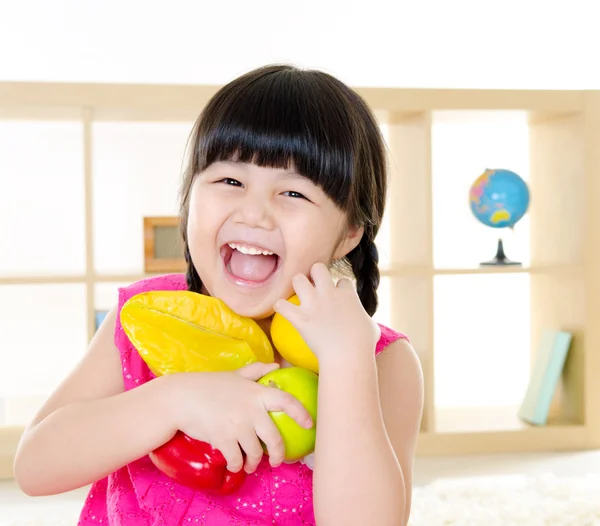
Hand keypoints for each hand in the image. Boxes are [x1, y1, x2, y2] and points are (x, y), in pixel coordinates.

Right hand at [167, 362, 312, 473]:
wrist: (181, 398)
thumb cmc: (209, 385)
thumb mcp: (234, 375)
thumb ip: (256, 371)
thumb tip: (275, 365)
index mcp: (256, 392)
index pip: (286, 401)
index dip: (300, 413)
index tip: (309, 424)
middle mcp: (251, 410)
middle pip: (274, 438)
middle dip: (279, 454)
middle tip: (277, 461)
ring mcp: (238, 425)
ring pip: (255, 453)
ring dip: (254, 463)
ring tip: (250, 465)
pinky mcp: (224, 439)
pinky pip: (237, 459)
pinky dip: (237, 465)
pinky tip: (235, 464)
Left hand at [273, 263, 379, 363]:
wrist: (348, 356)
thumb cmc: (363, 345)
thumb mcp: (372, 327)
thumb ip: (364, 319)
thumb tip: (363, 322)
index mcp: (347, 294)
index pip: (342, 281)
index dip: (339, 288)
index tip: (338, 297)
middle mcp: (329, 293)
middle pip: (318, 268)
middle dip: (315, 274)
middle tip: (314, 287)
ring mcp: (313, 304)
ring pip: (298, 279)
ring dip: (297, 286)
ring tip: (297, 295)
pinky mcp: (300, 318)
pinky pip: (282, 305)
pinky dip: (280, 306)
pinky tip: (282, 309)